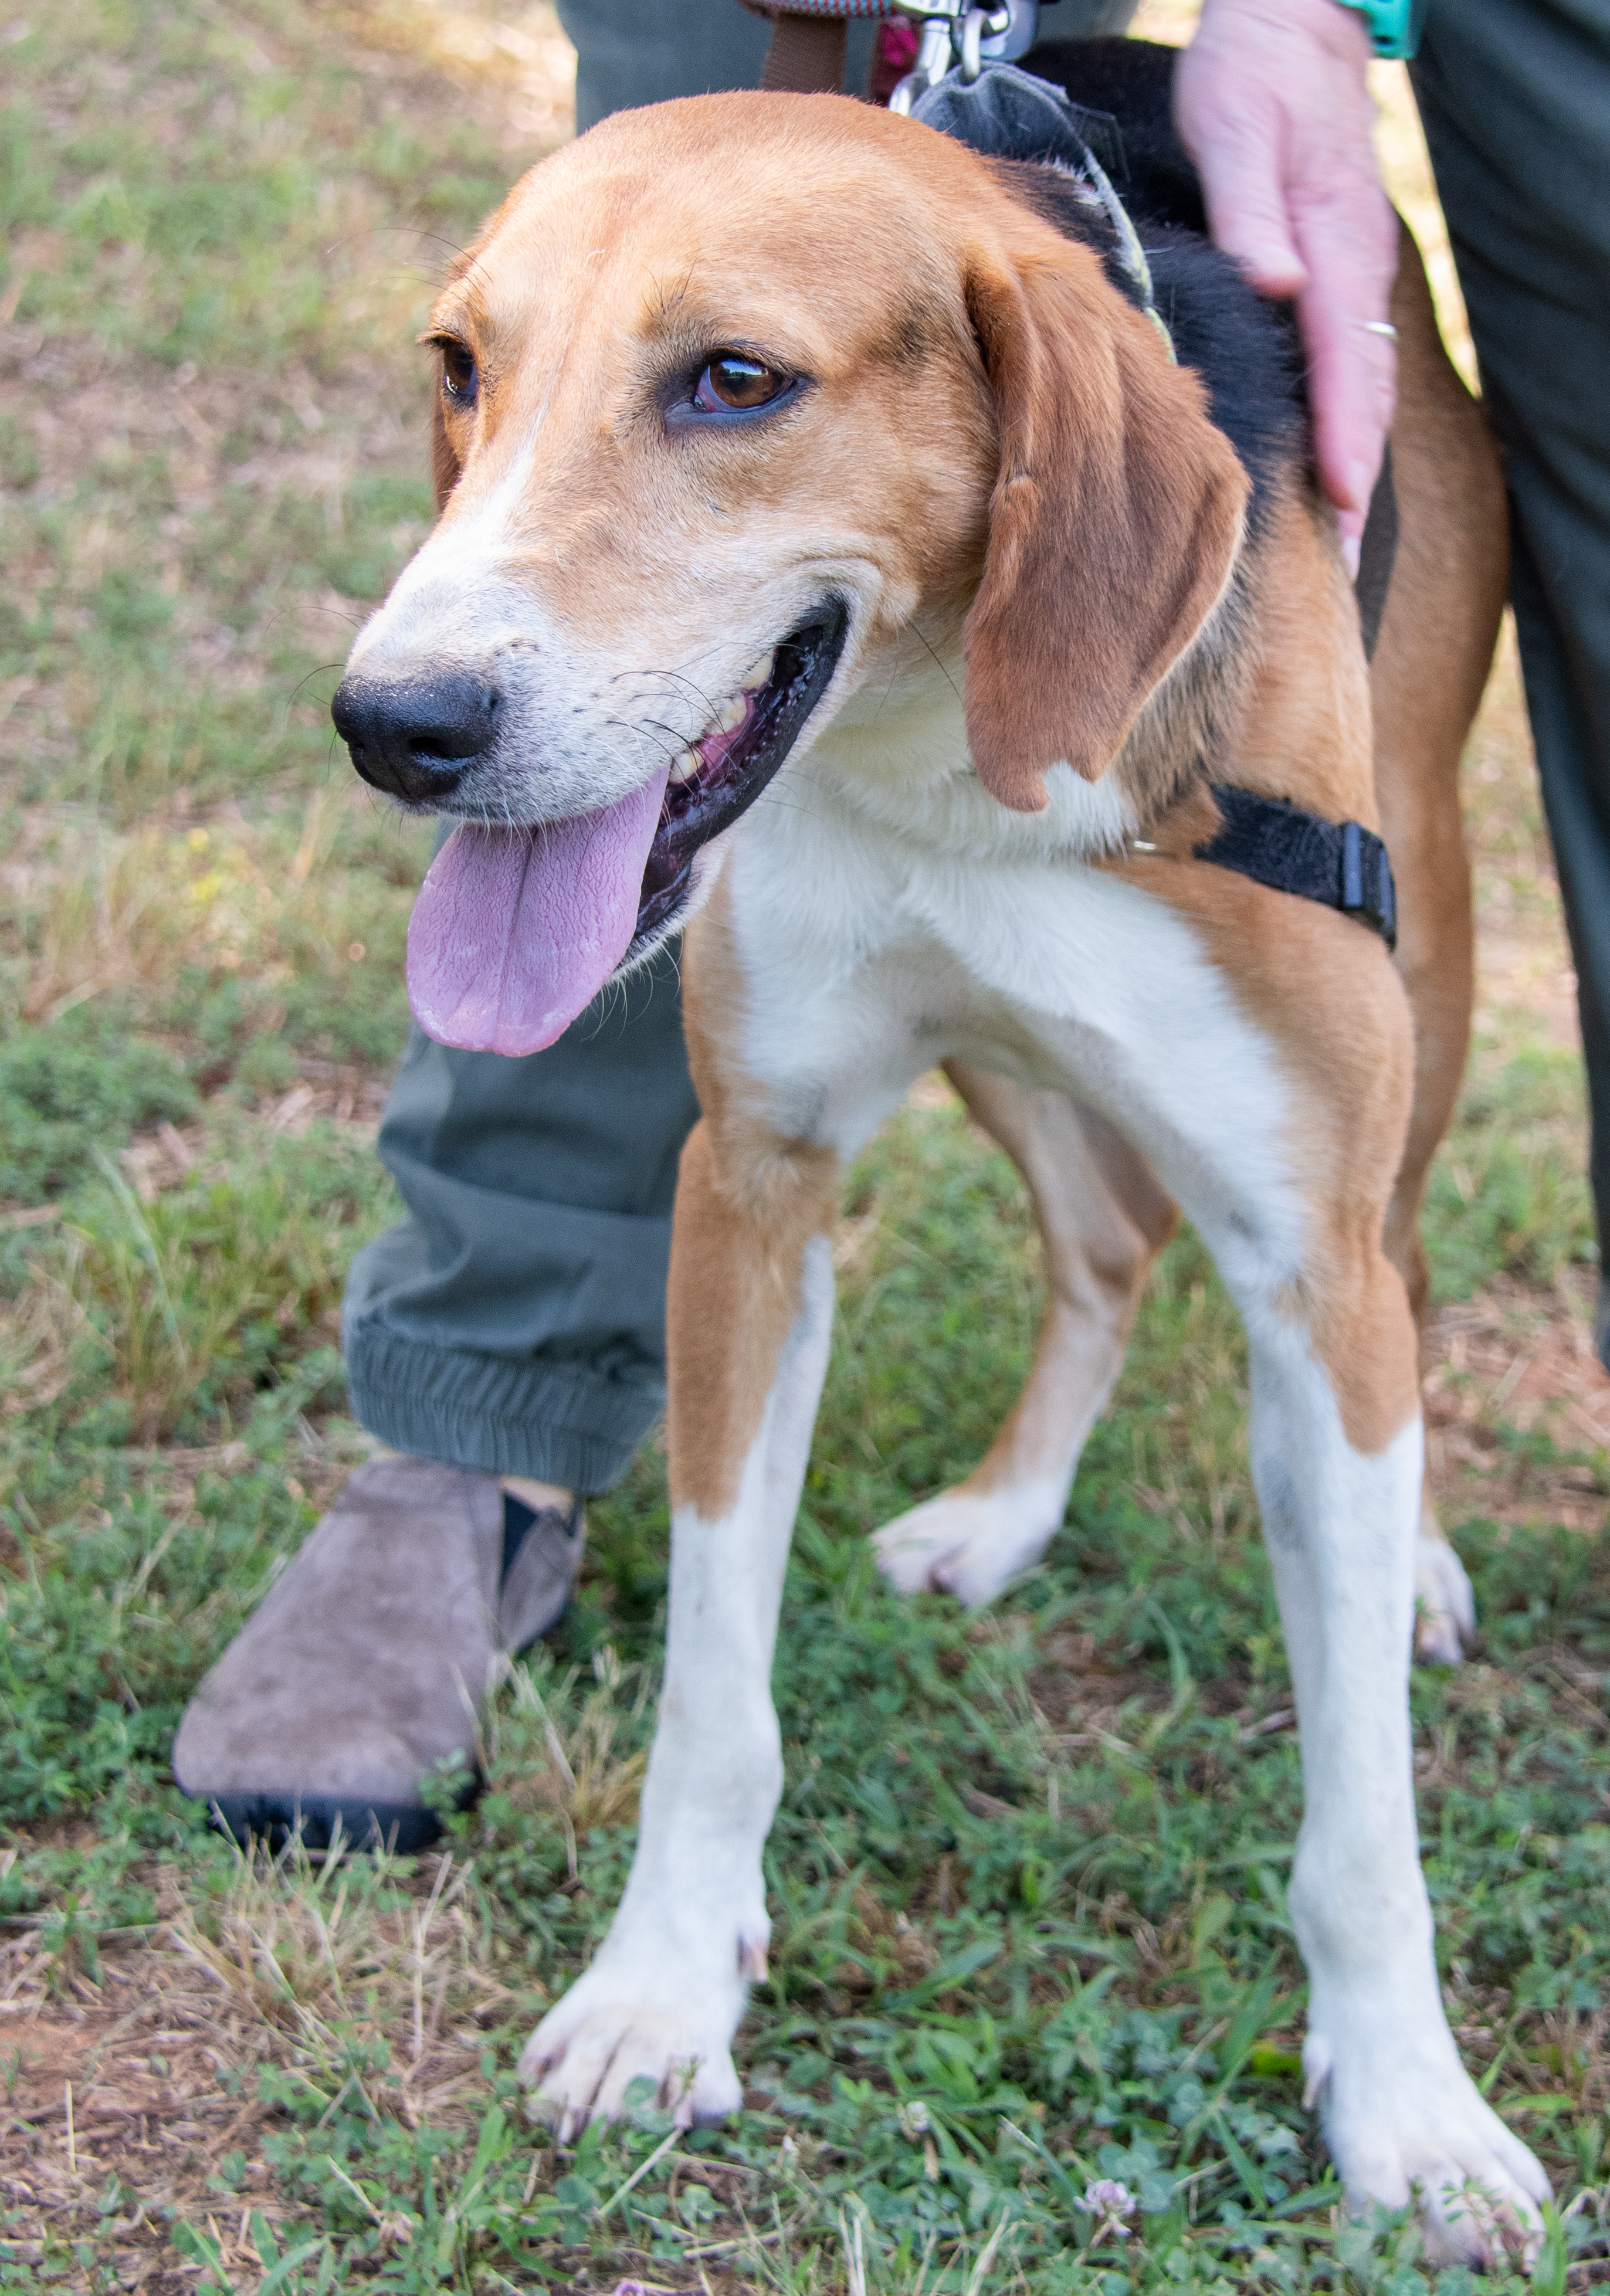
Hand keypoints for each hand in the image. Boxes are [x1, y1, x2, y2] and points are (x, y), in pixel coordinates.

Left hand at [1175, 0, 1398, 573]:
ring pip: (1361, 385)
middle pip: (1364, 391)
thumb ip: (1250, 209)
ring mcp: (1352, 276)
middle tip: (1347, 566)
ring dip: (1355, 463)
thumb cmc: (1251, 77)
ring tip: (1343, 544)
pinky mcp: (1337, 278)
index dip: (1343, 436)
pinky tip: (1326, 472)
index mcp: (1331, 244)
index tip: (1340, 500)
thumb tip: (1275, 280)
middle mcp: (1352, 270)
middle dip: (1358, 478)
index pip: (1341, 360)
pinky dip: (1345, 425)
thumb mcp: (1234, 125)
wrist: (1290, 31)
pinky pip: (1347, 366)